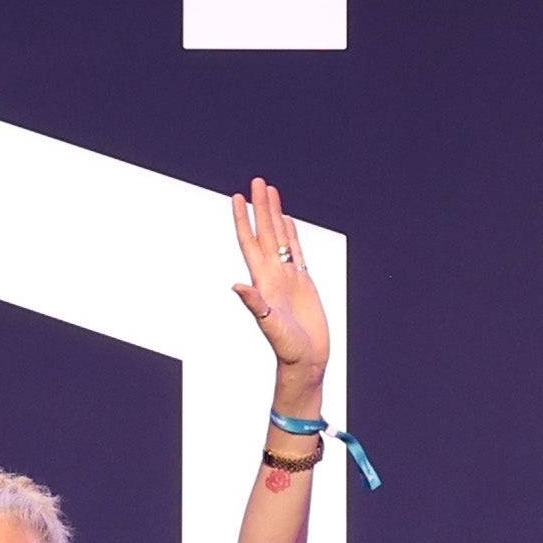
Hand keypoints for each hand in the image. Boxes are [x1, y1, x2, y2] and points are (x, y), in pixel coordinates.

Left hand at [227, 177, 331, 403]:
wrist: (305, 360)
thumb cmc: (287, 348)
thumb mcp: (269, 324)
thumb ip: (254, 304)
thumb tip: (236, 285)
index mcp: (263, 280)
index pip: (250, 242)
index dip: (243, 220)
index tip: (238, 197)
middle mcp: (273, 274)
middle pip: (265, 232)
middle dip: (260, 207)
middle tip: (257, 181)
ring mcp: (287, 277)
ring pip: (280, 238)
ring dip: (275, 215)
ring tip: (270, 192)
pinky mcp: (303, 282)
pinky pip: (296, 252)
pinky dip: (291, 234)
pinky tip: (287, 221)